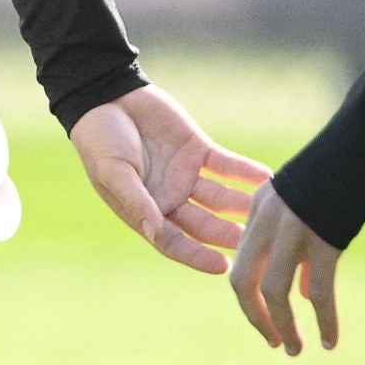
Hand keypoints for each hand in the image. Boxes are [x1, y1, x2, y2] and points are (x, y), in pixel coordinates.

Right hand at [68, 84, 268, 274]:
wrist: (107, 97)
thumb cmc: (100, 140)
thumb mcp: (113, 172)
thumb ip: (136, 200)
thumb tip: (155, 232)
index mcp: (145, 212)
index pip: (175, 243)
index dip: (197, 256)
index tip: (222, 266)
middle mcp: (170, 199)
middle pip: (204, 224)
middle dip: (226, 234)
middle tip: (251, 240)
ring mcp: (186, 175)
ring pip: (219, 197)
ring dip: (240, 204)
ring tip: (262, 210)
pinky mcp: (198, 150)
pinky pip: (225, 165)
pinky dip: (244, 171)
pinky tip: (264, 176)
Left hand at [229, 180, 342, 355]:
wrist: (359, 145)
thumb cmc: (337, 173)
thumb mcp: (304, 203)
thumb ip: (298, 244)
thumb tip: (306, 290)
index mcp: (259, 207)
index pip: (242, 260)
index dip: (249, 293)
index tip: (264, 313)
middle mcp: (268, 220)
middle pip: (243, 281)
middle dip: (255, 317)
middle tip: (272, 341)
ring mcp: (293, 231)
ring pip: (275, 292)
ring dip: (284, 327)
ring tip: (295, 349)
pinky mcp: (324, 241)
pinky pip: (320, 292)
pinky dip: (325, 321)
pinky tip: (329, 341)